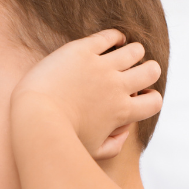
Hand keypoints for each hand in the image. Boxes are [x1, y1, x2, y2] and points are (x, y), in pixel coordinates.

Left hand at [11, 29, 162, 159]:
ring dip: (132, 53)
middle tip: (129, 76)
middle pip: (152, 70)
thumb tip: (126, 131)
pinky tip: (111, 42)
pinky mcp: (82, 50)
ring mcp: (101, 66)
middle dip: (146, 72)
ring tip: (118, 58)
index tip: (134, 99)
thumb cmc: (60, 141)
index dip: (149, 99)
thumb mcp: (92, 152)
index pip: (155, 101)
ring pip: (135, 50)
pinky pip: (110, 36)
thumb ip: (114, 146)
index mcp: (121, 111)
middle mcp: (116, 86)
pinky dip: (116, 37)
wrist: (34, 120)